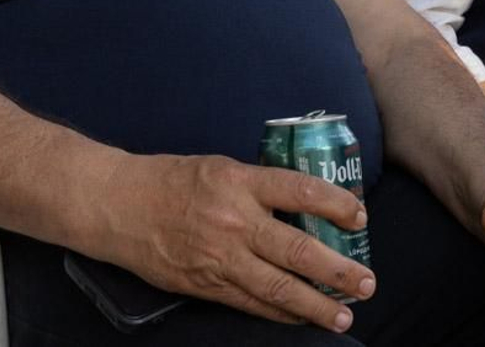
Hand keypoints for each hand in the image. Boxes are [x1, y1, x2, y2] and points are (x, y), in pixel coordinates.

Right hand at [103, 154, 373, 333]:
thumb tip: (300, 204)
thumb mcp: (218, 167)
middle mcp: (234, 220)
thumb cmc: (168, 180)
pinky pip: (252, 303)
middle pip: (298, 250)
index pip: (300, 190)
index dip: (335, 205)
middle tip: (367, 282)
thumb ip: (256, 187)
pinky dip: (280, 313)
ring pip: (278, 288)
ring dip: (316, 305)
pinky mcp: (206, 285)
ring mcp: (220, 257)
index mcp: (239, 181)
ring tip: (343, 314)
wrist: (117, 206)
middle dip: (338, 270)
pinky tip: (301, 318)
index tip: (359, 216)